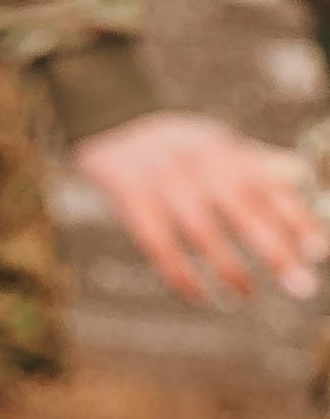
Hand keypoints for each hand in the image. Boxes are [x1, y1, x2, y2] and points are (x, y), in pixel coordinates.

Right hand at [79, 111, 325, 306]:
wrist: (108, 121)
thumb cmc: (178, 142)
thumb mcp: (218, 141)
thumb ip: (258, 161)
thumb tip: (302, 176)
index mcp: (225, 151)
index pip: (269, 187)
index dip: (297, 220)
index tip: (318, 252)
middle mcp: (197, 164)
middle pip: (242, 211)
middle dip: (274, 251)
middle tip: (301, 286)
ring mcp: (162, 182)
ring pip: (201, 232)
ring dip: (228, 270)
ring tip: (246, 296)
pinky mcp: (129, 199)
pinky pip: (157, 244)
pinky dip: (178, 274)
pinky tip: (197, 296)